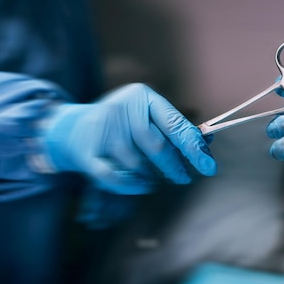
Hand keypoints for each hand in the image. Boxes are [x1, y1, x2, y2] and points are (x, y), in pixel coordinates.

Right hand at [40, 83, 215, 193]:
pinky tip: (144, 186)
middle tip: (183, 177)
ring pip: (137, 164)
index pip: (174, 124)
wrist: (74, 128)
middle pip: (157, 147)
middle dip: (174, 166)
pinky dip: (132, 186)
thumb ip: (176, 128)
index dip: (193, 147)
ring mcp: (102, 131)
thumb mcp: (149, 117)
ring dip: (152, 176)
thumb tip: (207, 143)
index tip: (209, 167)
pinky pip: (114, 177)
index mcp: (142, 98)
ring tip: (155, 177)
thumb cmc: (124, 124)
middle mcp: (121, 109)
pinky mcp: (86, 152)